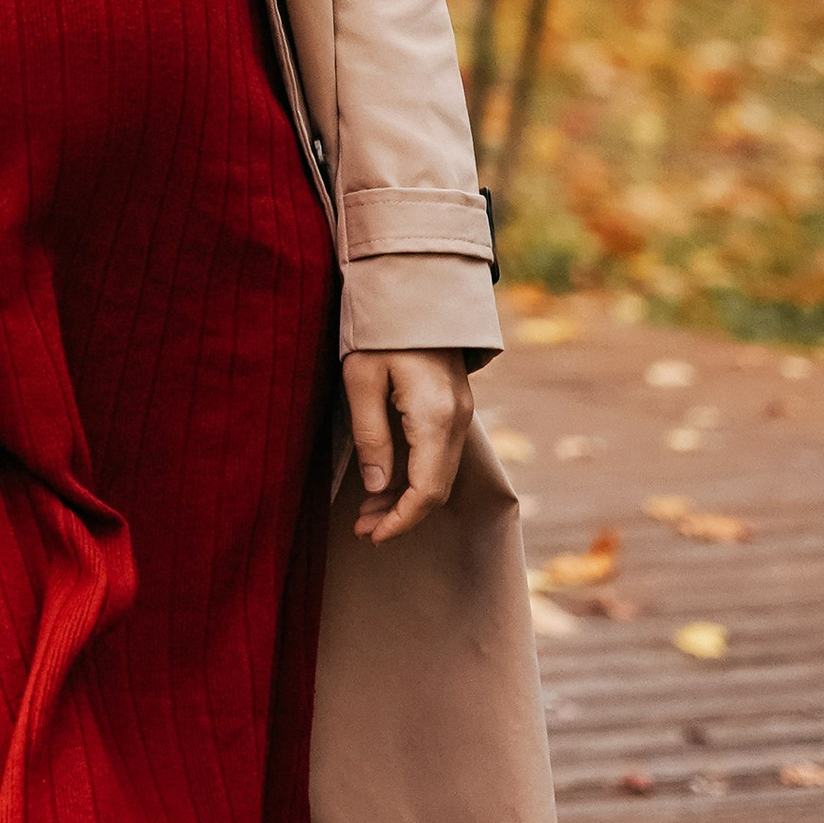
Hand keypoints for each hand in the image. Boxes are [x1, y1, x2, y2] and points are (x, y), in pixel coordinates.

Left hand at [342, 347, 472, 544]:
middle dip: (401, 515)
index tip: (371, 536)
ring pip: (440, 474)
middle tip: (361, 528)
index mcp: (436, 417)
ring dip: (407, 497)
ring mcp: (462, 413)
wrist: (414, 286)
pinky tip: (387, 480)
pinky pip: (440, 454)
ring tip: (367, 512)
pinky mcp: (455, 406)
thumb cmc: (379, 328)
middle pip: (437, 489)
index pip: (426, 491)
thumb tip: (377, 487)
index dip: (400, 521)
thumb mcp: (361, 378)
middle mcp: (458, 420)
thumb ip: (370, 434)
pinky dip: (416, 474)